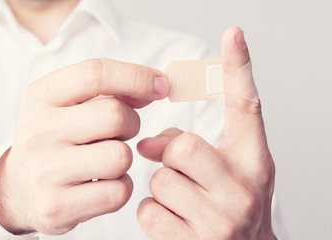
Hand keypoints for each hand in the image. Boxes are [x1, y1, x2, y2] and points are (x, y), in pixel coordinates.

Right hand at [0, 59, 169, 234]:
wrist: (19, 188)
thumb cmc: (57, 139)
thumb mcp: (69, 105)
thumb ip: (111, 91)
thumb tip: (156, 85)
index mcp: (41, 96)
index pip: (96, 74)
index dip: (137, 77)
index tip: (161, 85)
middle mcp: (38, 131)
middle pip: (115, 116)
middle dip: (131, 123)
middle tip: (119, 132)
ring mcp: (45, 171)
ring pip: (120, 157)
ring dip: (125, 158)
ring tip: (106, 159)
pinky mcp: (57, 206)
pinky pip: (118, 192)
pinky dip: (121, 186)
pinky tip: (103, 183)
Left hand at [137, 27, 275, 239]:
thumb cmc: (232, 205)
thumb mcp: (231, 171)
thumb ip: (195, 146)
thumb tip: (147, 143)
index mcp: (254, 162)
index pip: (247, 108)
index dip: (239, 69)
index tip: (232, 35)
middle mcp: (243, 190)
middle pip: (181, 147)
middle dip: (169, 154)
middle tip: (176, 165)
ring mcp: (220, 222)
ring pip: (160, 181)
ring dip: (162, 188)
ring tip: (183, 200)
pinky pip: (149, 212)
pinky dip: (153, 213)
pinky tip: (174, 220)